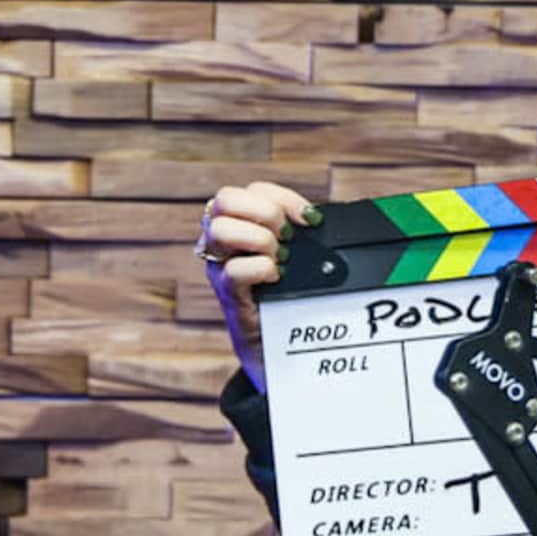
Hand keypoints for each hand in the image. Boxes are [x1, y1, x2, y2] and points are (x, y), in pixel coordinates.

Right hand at [197, 181, 322, 389]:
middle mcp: (221, 241)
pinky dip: (261, 268)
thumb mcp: (295, 256)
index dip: (283, 198)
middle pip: (225, 198)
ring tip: (278, 259)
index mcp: (239, 224)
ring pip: (220, 229)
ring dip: (258, 239)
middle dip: (265, 213)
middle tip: (286, 238)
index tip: (310, 219)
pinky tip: (276, 278)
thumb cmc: (287, 295)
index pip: (252, 189)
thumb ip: (298, 233)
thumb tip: (318, 219)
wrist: (275, 346)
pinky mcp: (227, 295)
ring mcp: (219, 267)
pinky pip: (234, 269)